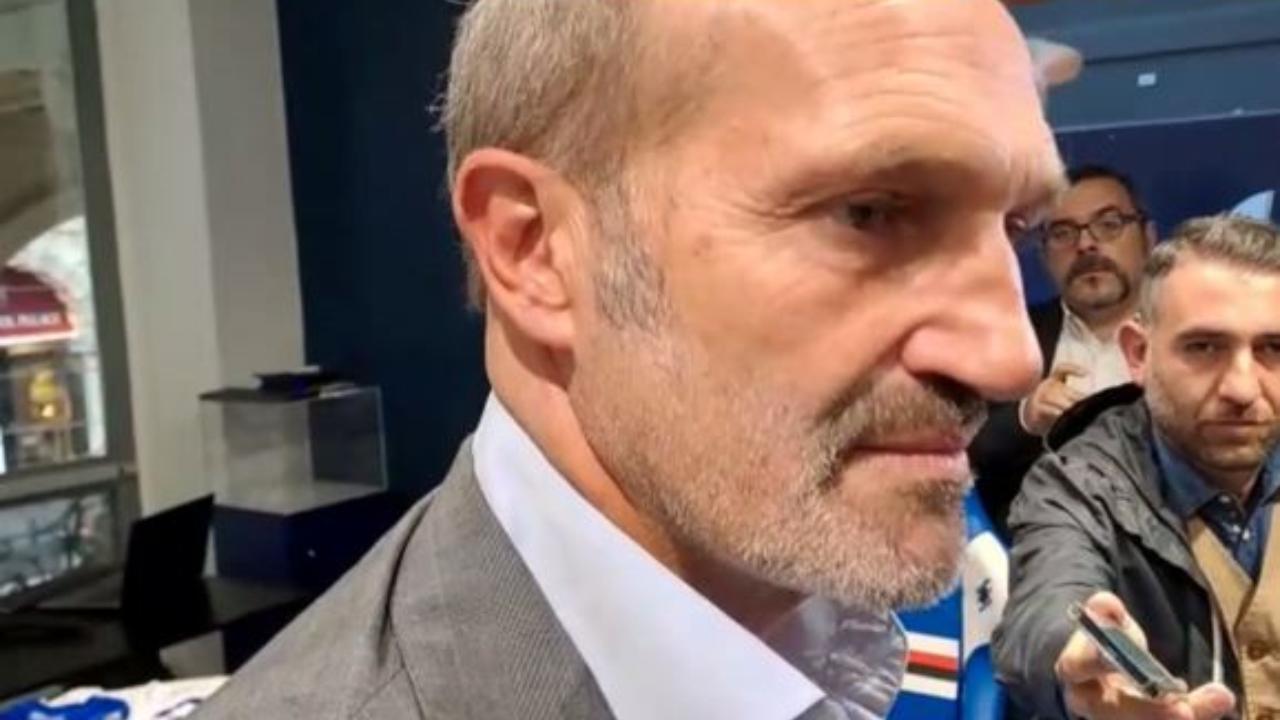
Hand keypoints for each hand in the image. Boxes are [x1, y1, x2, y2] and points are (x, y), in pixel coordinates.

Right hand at [1022, 363, 1087, 435]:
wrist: (1034, 416)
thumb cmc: (1053, 405)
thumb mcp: (1063, 396)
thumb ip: (1075, 396)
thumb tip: (1093, 400)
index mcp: (1054, 380)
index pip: (1061, 369)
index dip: (1073, 368)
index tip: (1087, 374)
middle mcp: (1046, 385)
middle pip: (1065, 389)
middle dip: (1078, 398)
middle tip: (1088, 407)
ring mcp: (1039, 396)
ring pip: (1055, 398)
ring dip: (1068, 406)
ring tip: (1077, 412)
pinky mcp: (1035, 408)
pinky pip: (1045, 408)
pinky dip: (1053, 411)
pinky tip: (1061, 414)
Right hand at [1055, 592, 1235, 719]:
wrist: (1109, 671)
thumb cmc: (1106, 645)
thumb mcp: (1107, 623)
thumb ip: (1106, 611)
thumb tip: (1106, 602)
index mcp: (1075, 670)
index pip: (1076, 668)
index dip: (1095, 662)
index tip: (1118, 658)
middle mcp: (1091, 702)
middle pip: (1113, 713)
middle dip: (1149, 712)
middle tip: (1184, 708)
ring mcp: (1115, 717)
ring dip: (1176, 717)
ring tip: (1218, 698)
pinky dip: (1198, 712)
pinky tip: (1219, 698)